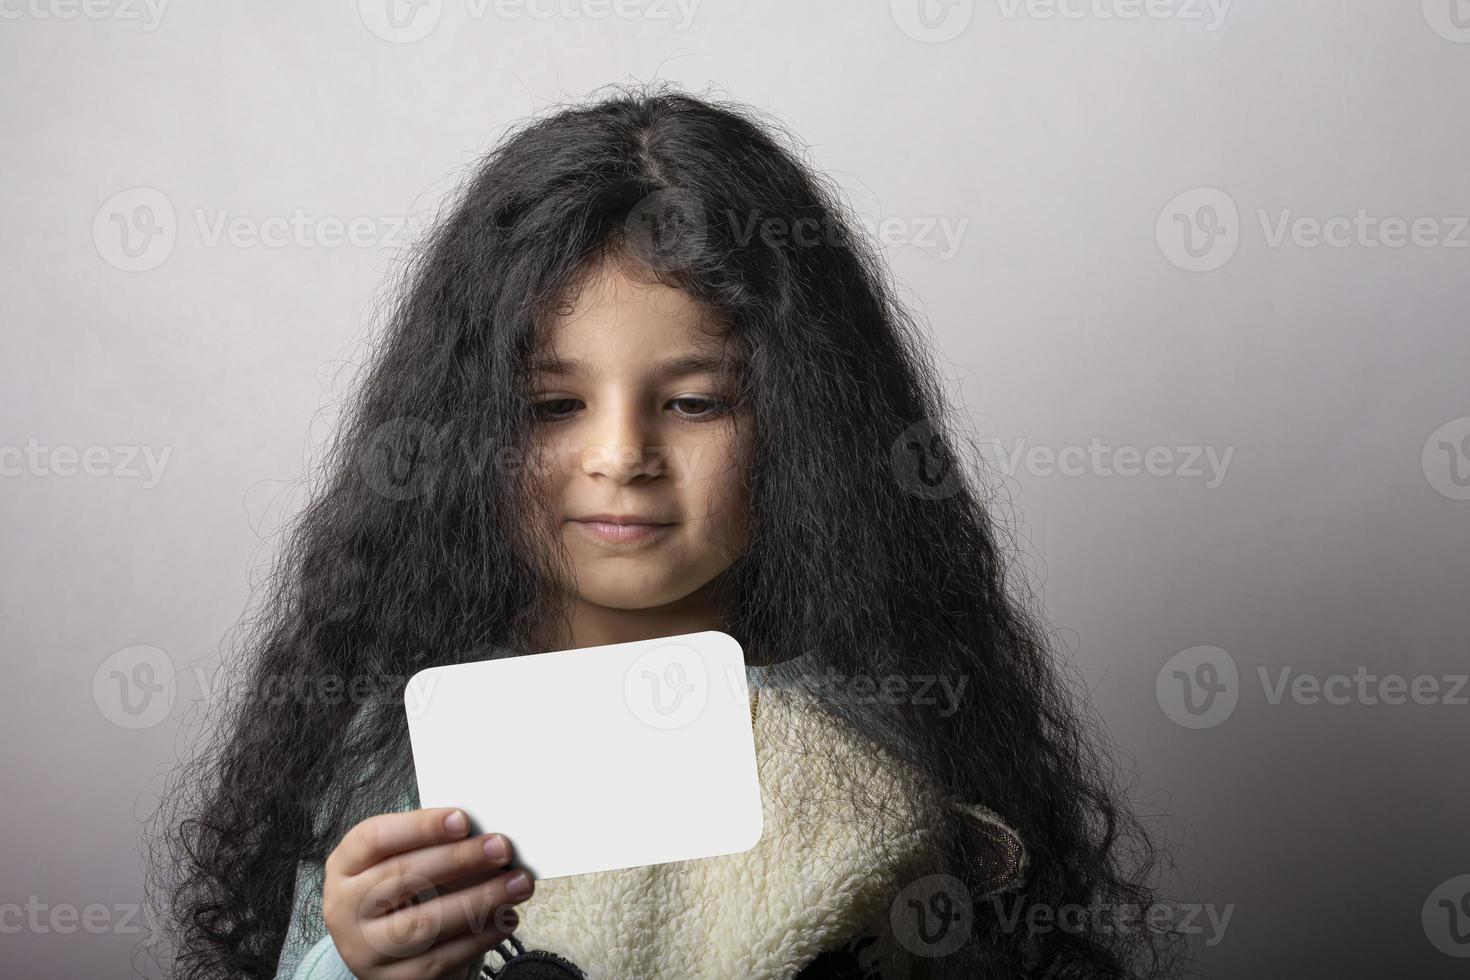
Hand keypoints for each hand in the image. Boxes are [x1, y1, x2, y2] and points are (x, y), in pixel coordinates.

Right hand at [322, 807, 535, 979]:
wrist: (381, 951)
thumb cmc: (400, 890)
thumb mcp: (398, 861)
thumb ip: (430, 845)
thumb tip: (484, 835)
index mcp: (344, 865)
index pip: (375, 838)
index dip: (420, 827)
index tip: (463, 819)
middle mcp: (344, 907)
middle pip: (402, 877)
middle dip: (458, 860)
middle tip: (501, 848)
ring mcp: (364, 949)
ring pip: (425, 922)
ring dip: (480, 900)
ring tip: (518, 884)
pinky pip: (441, 958)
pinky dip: (480, 937)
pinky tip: (507, 919)